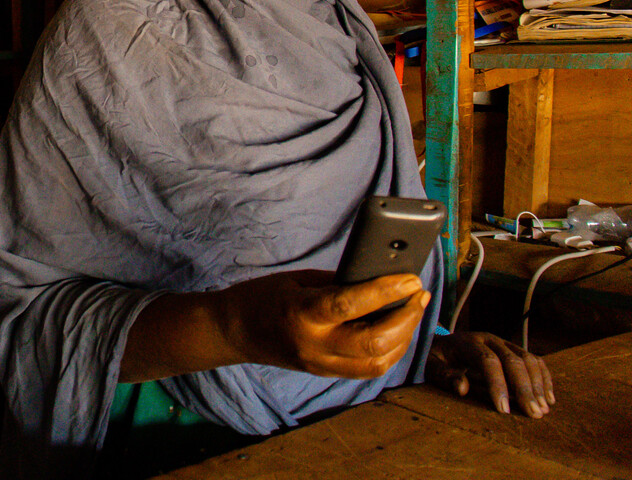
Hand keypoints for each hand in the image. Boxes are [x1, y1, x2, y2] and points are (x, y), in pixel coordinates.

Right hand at [225, 270, 430, 378]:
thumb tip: (378, 281)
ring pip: (376, 363)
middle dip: (405, 319)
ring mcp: (319, 364)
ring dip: (403, 338)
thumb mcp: (297, 280)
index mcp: (301, 313)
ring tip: (412, 312)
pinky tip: (396, 331)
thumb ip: (337, 283)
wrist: (234, 331)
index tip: (411, 279)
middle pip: (373, 343)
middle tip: (419, 295)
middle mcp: (313, 345)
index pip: (350, 305)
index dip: (385, 292)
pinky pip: (367, 369)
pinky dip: (388, 351)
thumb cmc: (263, 296)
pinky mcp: (324, 373)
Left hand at [425, 331, 553, 417]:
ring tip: (542, 409)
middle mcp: (489, 339)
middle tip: (533, 414)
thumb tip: (461, 388)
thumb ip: (444, 376)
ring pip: (528, 360)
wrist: (441, 345)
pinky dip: (544, 379)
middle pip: (513, 361)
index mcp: (467, 341)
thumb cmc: (436, 358)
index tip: (504, 410)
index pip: (488, 361)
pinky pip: (535, 361)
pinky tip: (548, 398)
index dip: (498, 385)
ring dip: (538, 385)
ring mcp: (504, 343)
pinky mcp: (514, 350)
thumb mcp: (431, 366)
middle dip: (524, 389)